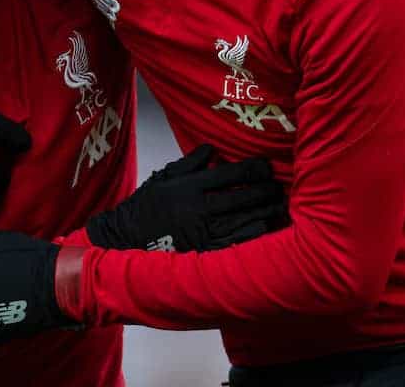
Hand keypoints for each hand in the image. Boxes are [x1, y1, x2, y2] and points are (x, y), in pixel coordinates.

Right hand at [85, 144, 286, 250]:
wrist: (124, 241)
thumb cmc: (144, 207)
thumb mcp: (163, 178)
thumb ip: (189, 163)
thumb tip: (212, 149)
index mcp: (189, 186)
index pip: (230, 174)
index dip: (253, 169)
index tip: (267, 166)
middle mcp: (198, 208)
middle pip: (242, 197)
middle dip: (266, 190)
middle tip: (279, 187)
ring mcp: (202, 233)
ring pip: (244, 221)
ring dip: (265, 213)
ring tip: (280, 206)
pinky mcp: (203, 253)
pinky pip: (236, 244)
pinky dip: (254, 236)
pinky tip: (265, 228)